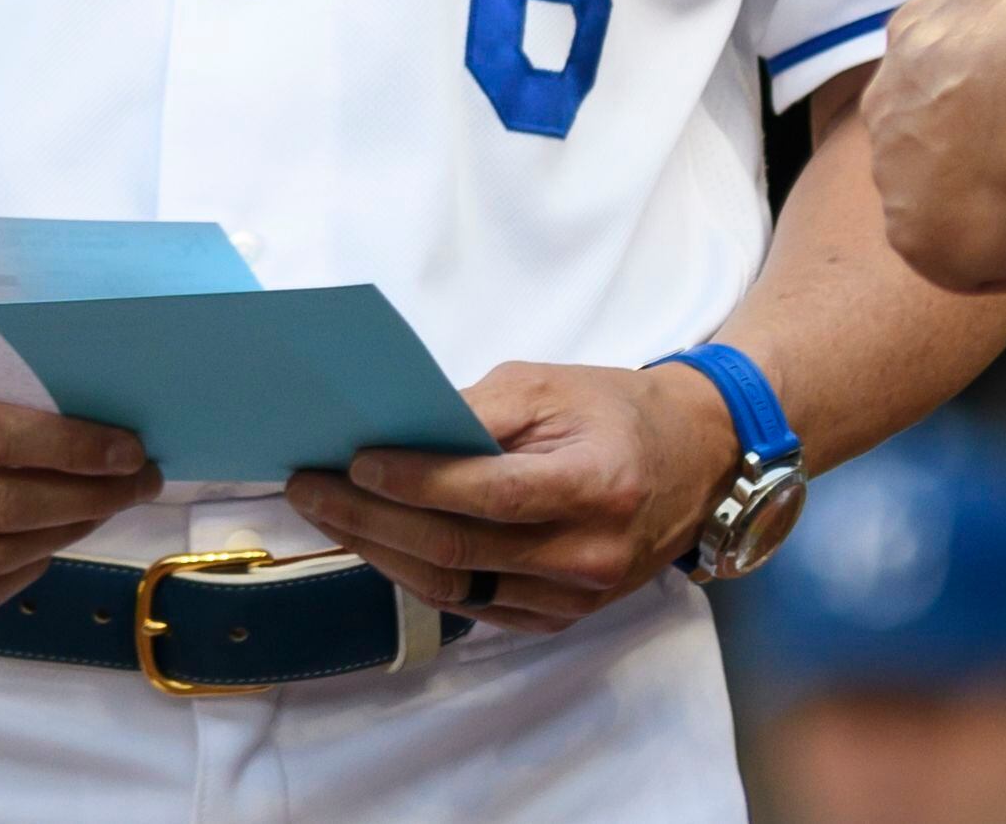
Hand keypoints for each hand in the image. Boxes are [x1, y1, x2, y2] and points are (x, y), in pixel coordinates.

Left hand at [283, 358, 737, 631]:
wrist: (695, 463)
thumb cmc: (616, 412)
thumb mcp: (551, 386)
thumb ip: (476, 412)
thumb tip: (391, 434)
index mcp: (596, 486)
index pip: (489, 495)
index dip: (415, 482)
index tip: (354, 461)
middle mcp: (589, 555)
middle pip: (457, 550)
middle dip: (370, 520)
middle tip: (309, 488)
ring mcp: (575, 598)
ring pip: (454, 588)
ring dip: (380, 552)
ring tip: (327, 515)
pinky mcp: (560, 618)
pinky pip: (472, 606)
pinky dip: (416, 576)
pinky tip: (378, 543)